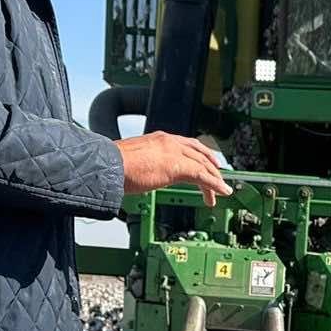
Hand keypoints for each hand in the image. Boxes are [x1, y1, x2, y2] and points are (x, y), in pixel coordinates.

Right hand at [117, 132, 233, 204]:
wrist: (109, 166)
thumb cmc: (114, 166)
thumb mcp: (135, 161)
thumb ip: (146, 164)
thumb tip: (145, 174)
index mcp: (160, 139)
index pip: (187, 145)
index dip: (200, 155)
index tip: (206, 164)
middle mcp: (170, 142)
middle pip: (198, 154)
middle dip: (211, 167)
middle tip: (218, 178)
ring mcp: (175, 152)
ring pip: (203, 165)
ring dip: (214, 180)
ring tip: (221, 192)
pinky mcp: (178, 167)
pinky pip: (203, 176)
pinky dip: (215, 184)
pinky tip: (222, 192)